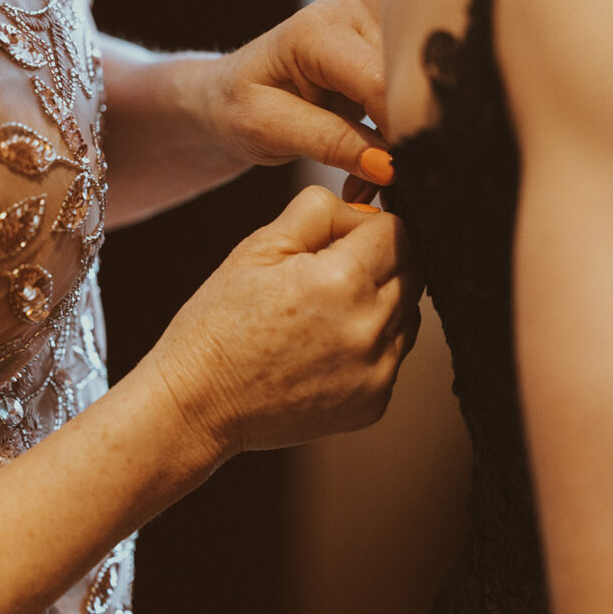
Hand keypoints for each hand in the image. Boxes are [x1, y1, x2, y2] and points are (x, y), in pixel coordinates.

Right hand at [149, 187, 422, 464]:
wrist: (198, 403)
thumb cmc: (219, 323)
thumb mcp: (259, 246)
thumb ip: (321, 212)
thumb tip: (367, 210)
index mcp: (342, 280)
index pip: (397, 230)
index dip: (368, 227)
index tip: (339, 240)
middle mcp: (369, 328)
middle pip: (414, 271)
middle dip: (382, 262)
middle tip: (330, 275)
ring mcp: (377, 372)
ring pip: (410, 314)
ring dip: (382, 303)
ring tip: (326, 314)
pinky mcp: (374, 403)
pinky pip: (395, 356)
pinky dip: (373, 346)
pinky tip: (326, 348)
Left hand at [202, 0, 394, 196]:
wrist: (228, 93)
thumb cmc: (238, 108)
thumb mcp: (269, 129)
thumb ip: (330, 142)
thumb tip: (390, 165)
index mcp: (319, 28)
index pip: (379, 81)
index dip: (396, 130)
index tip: (399, 177)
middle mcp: (355, 12)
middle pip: (405, 81)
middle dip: (402, 139)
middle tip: (385, 188)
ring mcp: (377, 22)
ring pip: (417, 87)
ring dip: (402, 139)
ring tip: (372, 180)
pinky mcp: (389, 43)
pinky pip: (411, 89)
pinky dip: (399, 130)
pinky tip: (376, 159)